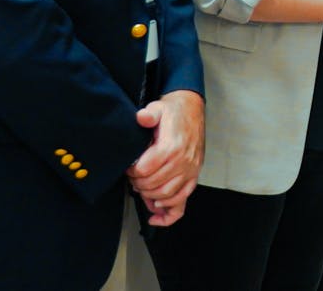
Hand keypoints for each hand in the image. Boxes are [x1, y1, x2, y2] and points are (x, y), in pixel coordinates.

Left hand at [128, 90, 203, 224]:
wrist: (192, 110)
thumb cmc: (173, 112)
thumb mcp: (158, 108)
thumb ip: (149, 114)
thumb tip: (142, 118)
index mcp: (172, 147)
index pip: (145, 170)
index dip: (132, 171)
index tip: (129, 166)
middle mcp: (183, 162)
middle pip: (153, 185)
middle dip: (138, 184)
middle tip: (133, 177)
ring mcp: (190, 171)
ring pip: (166, 196)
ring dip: (150, 197)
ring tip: (142, 188)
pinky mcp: (194, 177)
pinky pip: (182, 202)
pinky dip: (169, 213)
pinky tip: (155, 214)